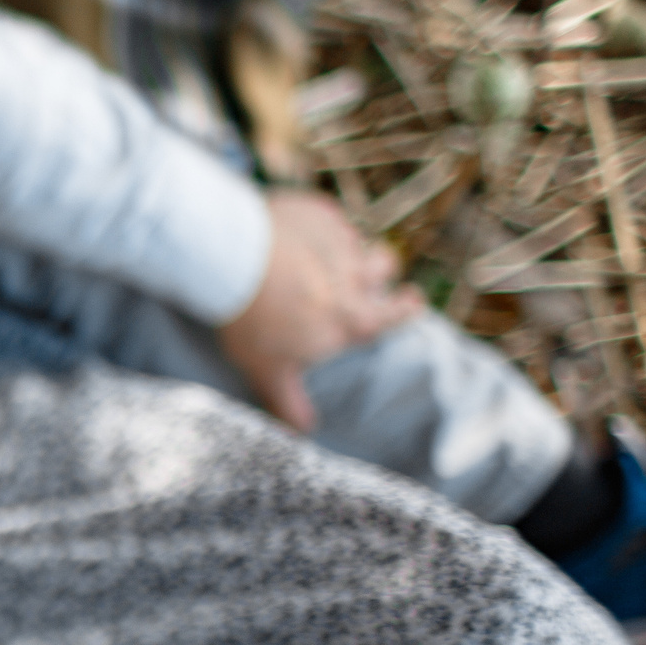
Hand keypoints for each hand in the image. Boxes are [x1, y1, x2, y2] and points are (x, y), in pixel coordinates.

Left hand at [217, 191, 424, 432]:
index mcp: (352, 316)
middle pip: (384, 269)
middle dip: (382, 274)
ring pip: (359, 242)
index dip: (405, 308)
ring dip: (352, 250)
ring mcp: (338, 240)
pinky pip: (328, 218)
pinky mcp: (317, 213)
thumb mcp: (267, 369)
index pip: (395, 313)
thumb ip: (288, 400)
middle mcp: (355, 276)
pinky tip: (297, 233)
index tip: (412, 302)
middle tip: (374, 275)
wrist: (233, 258)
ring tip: (332, 256)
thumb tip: (303, 432)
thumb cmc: (252, 319)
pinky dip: (319, 228)